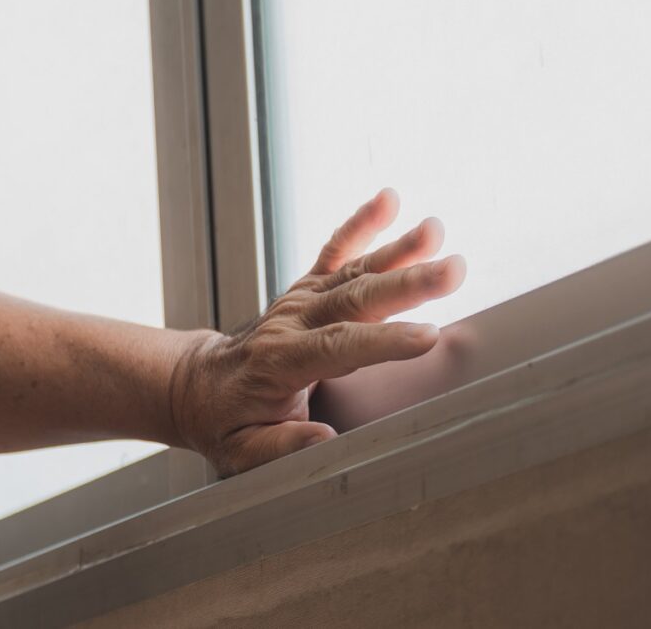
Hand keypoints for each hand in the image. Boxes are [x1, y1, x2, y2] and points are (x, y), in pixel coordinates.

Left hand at [167, 188, 463, 475]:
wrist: (196, 386)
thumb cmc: (226, 424)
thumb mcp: (242, 452)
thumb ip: (282, 447)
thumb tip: (325, 440)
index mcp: (279, 362)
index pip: (338, 346)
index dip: (383, 340)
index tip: (429, 336)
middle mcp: (290, 323)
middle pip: (354, 299)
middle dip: (406, 284)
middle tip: (453, 270)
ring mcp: (298, 301)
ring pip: (352, 271)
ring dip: (396, 249)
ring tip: (437, 230)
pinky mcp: (305, 289)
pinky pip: (334, 252)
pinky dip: (361, 224)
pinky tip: (389, 199)